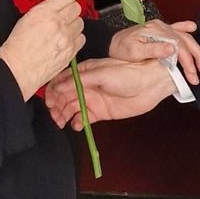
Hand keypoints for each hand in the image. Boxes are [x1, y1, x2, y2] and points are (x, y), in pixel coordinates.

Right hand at [0, 0, 85, 98]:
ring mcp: (66, 38)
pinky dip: (75, 38)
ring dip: (73, 24)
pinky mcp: (71, 51)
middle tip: (64, 14)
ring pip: (80, 23)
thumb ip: (45, 10)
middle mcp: (58, 24)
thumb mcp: (27, 19)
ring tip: (61, 30)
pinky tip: (65, 41)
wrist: (17, 69)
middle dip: (71, 9)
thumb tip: (56, 5)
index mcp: (45, 12)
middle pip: (76, 8)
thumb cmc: (17, 48)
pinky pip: (81, 39)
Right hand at [46, 57, 176, 128]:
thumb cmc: (128, 73)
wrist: (150, 84)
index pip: (61, 81)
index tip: (49, 101)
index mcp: (84, 73)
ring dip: (63, 115)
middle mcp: (86, 86)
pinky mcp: (100, 112)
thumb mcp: (101, 74)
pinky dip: (77, 122)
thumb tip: (57, 88)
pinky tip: (76, 125)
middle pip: (63, 97)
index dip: (52, 91)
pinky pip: (84, 118)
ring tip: (61, 122)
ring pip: (71, 108)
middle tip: (55, 115)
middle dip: (56, 106)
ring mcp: (92, 99)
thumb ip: (78, 81)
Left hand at [106, 19, 199, 85]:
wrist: (110, 44)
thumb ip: (153, 50)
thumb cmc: (120, 50)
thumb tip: (173, 48)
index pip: (178, 45)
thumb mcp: (134, 52)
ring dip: (195, 50)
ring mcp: (161, 28)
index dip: (187, 61)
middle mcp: (160, 27)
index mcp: (155, 31)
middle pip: (185, 40)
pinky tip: (193, 28)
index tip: (192, 74)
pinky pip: (176, 27)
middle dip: (196, 57)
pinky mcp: (159, 31)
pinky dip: (185, 28)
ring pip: (184, 36)